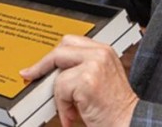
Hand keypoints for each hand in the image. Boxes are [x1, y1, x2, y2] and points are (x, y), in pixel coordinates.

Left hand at [19, 35, 138, 126]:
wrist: (129, 122)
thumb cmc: (115, 108)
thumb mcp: (101, 78)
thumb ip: (81, 67)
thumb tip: (53, 71)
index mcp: (104, 51)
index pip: (71, 42)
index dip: (53, 53)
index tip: (38, 64)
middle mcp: (100, 54)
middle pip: (61, 49)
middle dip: (43, 64)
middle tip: (32, 75)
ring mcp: (95, 65)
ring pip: (58, 73)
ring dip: (60, 96)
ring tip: (71, 109)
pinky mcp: (87, 80)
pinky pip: (61, 89)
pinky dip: (63, 106)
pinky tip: (73, 114)